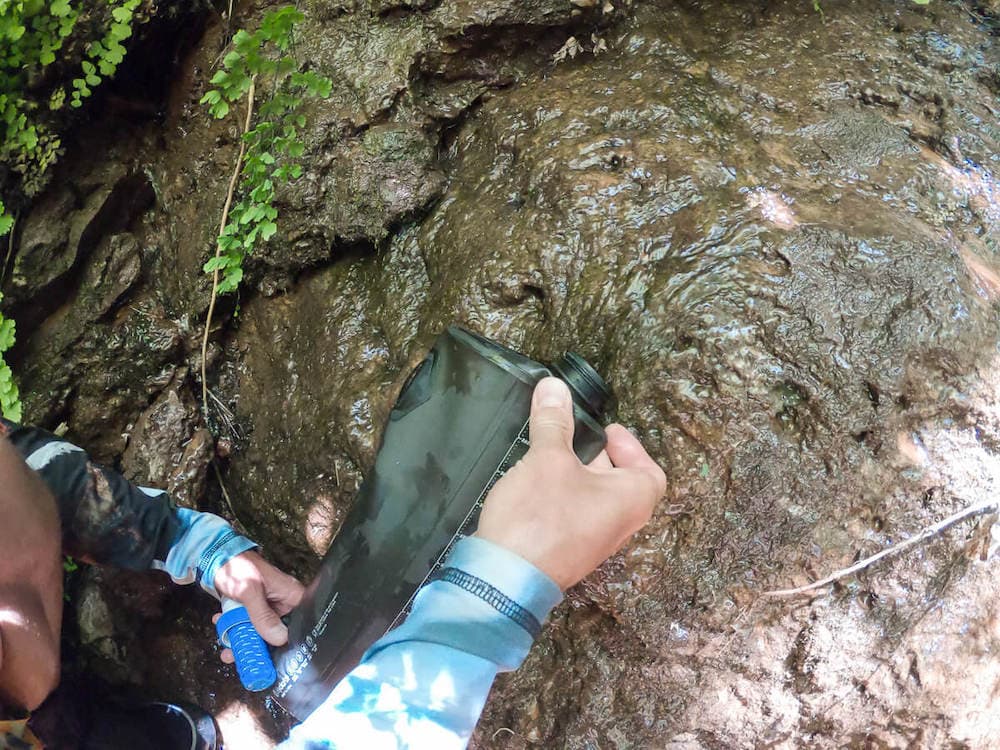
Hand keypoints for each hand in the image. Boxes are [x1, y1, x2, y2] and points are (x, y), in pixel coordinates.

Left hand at [212, 550, 303, 662]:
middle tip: (241, 655)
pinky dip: (235, 630)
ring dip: (243, 640)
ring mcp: (267, 607)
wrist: (214, 556)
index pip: (300, 624)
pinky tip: (221, 624)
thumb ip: (263, 616)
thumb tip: (280, 639)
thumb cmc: (237, 568)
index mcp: (291, 595)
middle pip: (279, 633)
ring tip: (226, 647)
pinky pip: (249, 626)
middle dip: (259, 646)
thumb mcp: (250, 592)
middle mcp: (282, 603)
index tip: (273, 658)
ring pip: (261, 632)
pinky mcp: (253, 609)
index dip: (289, 643)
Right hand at [476, 377, 665, 589]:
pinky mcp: (566, 549)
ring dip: (575, 475)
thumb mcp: (548, 458)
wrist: (506, 578)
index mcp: (632, 500)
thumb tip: (554, 387)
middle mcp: (620, 524)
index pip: (648, 468)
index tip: (606, 431)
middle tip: (572, 436)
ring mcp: (593, 541)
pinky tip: (533, 484)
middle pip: (620, 482)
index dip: (630, 446)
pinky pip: (573, 515)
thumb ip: (554, 422)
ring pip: (593, 499)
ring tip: (548, 455)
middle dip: (596, 456)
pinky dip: (560, 496)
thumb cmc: (541, 516)